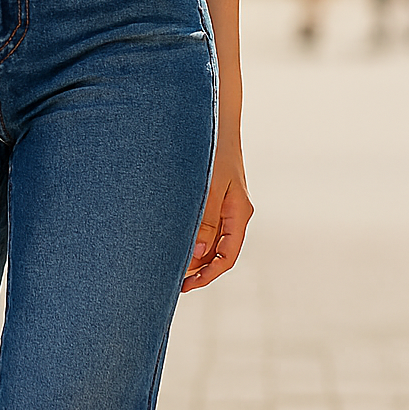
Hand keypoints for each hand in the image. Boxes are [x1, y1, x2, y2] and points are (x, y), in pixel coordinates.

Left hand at [181, 150, 252, 290]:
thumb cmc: (216, 151)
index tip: (187, 285)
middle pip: (218, 252)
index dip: (208, 275)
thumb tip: (198, 252)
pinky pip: (206, 225)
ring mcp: (226, 206)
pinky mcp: (216, 197)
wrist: (219, 123)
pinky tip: (175, 240)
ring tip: (169, 264)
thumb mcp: (211, 187)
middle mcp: (234, 214)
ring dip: (194, 254)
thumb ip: (206, 219)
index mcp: (239, 214)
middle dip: (198, 269)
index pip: (226, 257)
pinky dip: (193, 236)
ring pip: (211, 240)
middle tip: (172, 281)